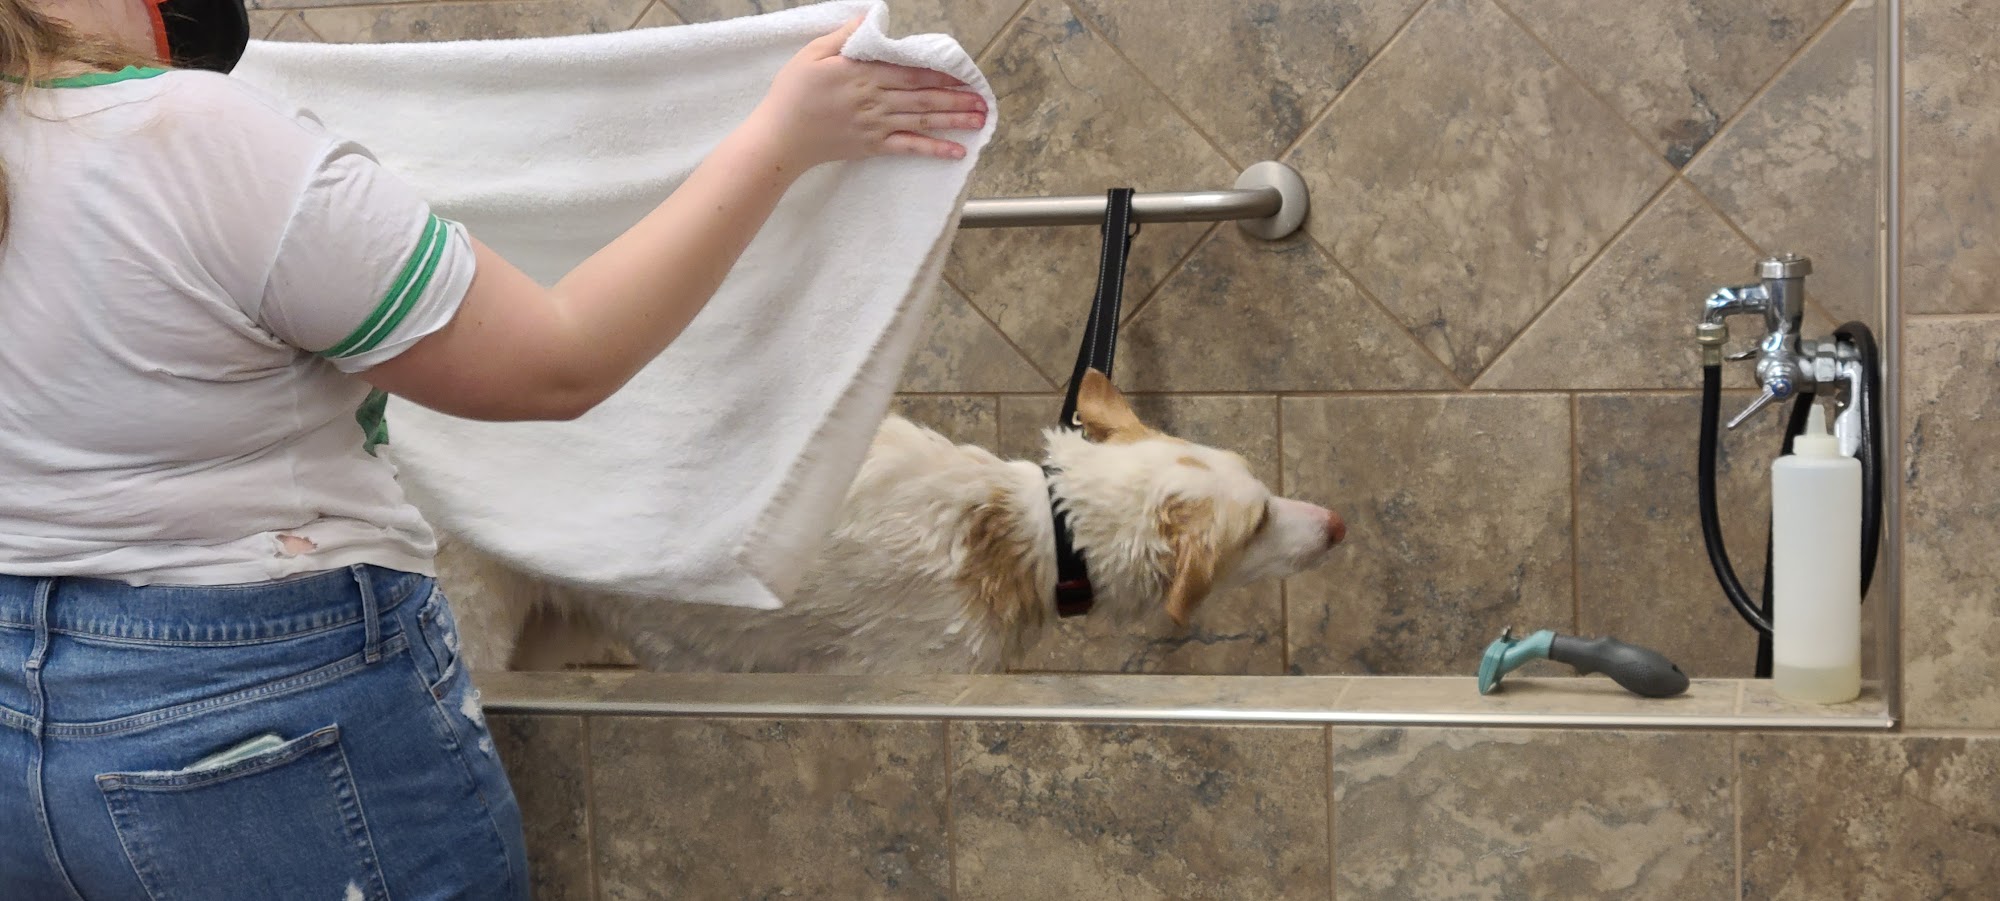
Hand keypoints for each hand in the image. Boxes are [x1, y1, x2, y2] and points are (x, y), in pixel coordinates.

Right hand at [746, 16, 986, 171]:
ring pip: (922, 119)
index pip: (910, 71)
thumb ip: (844, 37)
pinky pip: (910, 147)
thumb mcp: (812, 54)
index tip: (963, 72)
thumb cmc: (792, 94)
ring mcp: (876, 125)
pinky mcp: (873, 146)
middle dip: (956, 96)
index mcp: (862, 74)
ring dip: (954, 118)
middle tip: (984, 98)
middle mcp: (875, 99)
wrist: (780, 139)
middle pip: (923, 95)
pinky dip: (935, 149)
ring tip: (980, 117)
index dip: (940, 72)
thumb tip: (868, 19)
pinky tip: (958, 151)